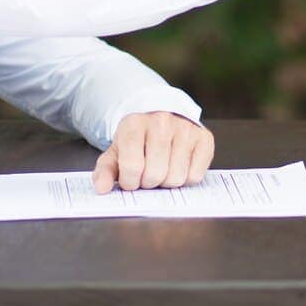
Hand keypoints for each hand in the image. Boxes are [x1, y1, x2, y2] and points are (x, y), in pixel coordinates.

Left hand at [92, 111, 213, 193]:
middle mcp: (162, 122)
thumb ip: (105, 171)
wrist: (161, 117)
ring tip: (163, 170)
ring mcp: (186, 129)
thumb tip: (101, 188)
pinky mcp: (204, 138)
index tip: (130, 179)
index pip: (132, 167)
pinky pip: (196, 175)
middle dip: (149, 183)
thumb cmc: (137, 140)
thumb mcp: (115, 152)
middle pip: (156, 174)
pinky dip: (187, 178)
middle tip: (147, 174)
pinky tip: (179, 166)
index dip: (129, 182)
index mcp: (135, 124)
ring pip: (177, 178)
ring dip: (168, 182)